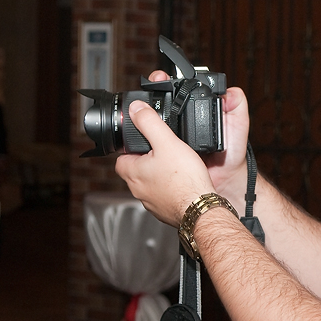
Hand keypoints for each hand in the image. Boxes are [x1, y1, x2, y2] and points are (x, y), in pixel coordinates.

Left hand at [143, 70, 251, 209]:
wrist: (200, 207)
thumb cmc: (184, 179)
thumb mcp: (167, 142)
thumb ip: (150, 122)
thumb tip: (136, 109)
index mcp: (132, 172)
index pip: (121, 158)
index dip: (131, 149)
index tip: (143, 143)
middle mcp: (138, 190)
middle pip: (135, 171)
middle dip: (147, 162)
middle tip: (163, 154)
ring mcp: (151, 203)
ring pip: (149, 185)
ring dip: (158, 177)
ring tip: (175, 169)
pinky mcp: (165, 212)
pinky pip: (163, 197)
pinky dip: (170, 190)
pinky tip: (183, 184)